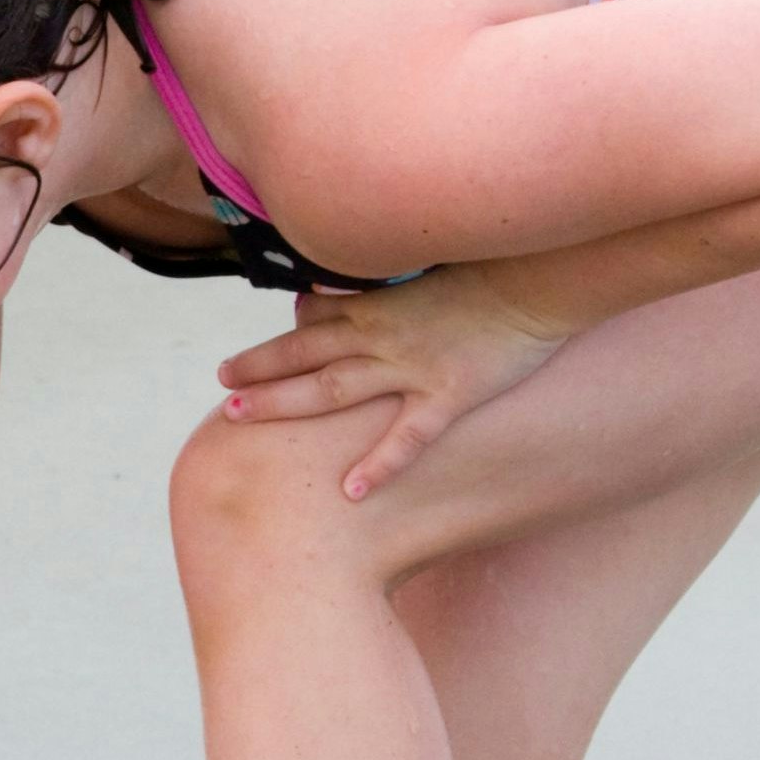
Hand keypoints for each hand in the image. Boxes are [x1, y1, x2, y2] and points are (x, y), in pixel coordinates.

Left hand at [214, 266, 573, 500]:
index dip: (278, 340)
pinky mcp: (448, 394)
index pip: (312, 320)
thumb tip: (331, 294)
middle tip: (221, 384)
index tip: (246, 360)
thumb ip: (378, 285)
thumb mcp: (422, 269)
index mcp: (375, 303)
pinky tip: (351, 490)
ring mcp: (411, 367)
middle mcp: (380, 335)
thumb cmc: (487, 269)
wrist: (538, 280)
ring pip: (333, 387)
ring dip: (284, 401)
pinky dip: (380, 463)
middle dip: (258, 369)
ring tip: (239, 417)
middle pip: (304, 353)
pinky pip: (408, 435)